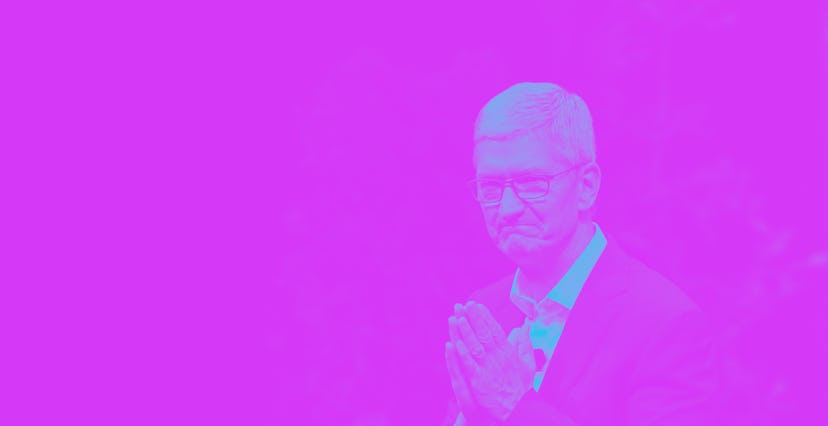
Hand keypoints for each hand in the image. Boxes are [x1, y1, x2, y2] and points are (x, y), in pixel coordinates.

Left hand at [445, 302, 534, 422]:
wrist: (517, 410)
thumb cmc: (520, 388)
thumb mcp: (528, 364)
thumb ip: (525, 343)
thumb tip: (524, 326)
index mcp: (508, 352)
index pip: (495, 330)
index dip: (485, 317)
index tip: (477, 305)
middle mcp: (498, 358)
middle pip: (484, 334)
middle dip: (474, 318)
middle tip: (464, 305)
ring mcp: (488, 369)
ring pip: (475, 347)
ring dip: (466, 332)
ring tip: (458, 318)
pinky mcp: (479, 381)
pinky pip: (470, 365)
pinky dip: (463, 354)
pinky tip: (456, 344)